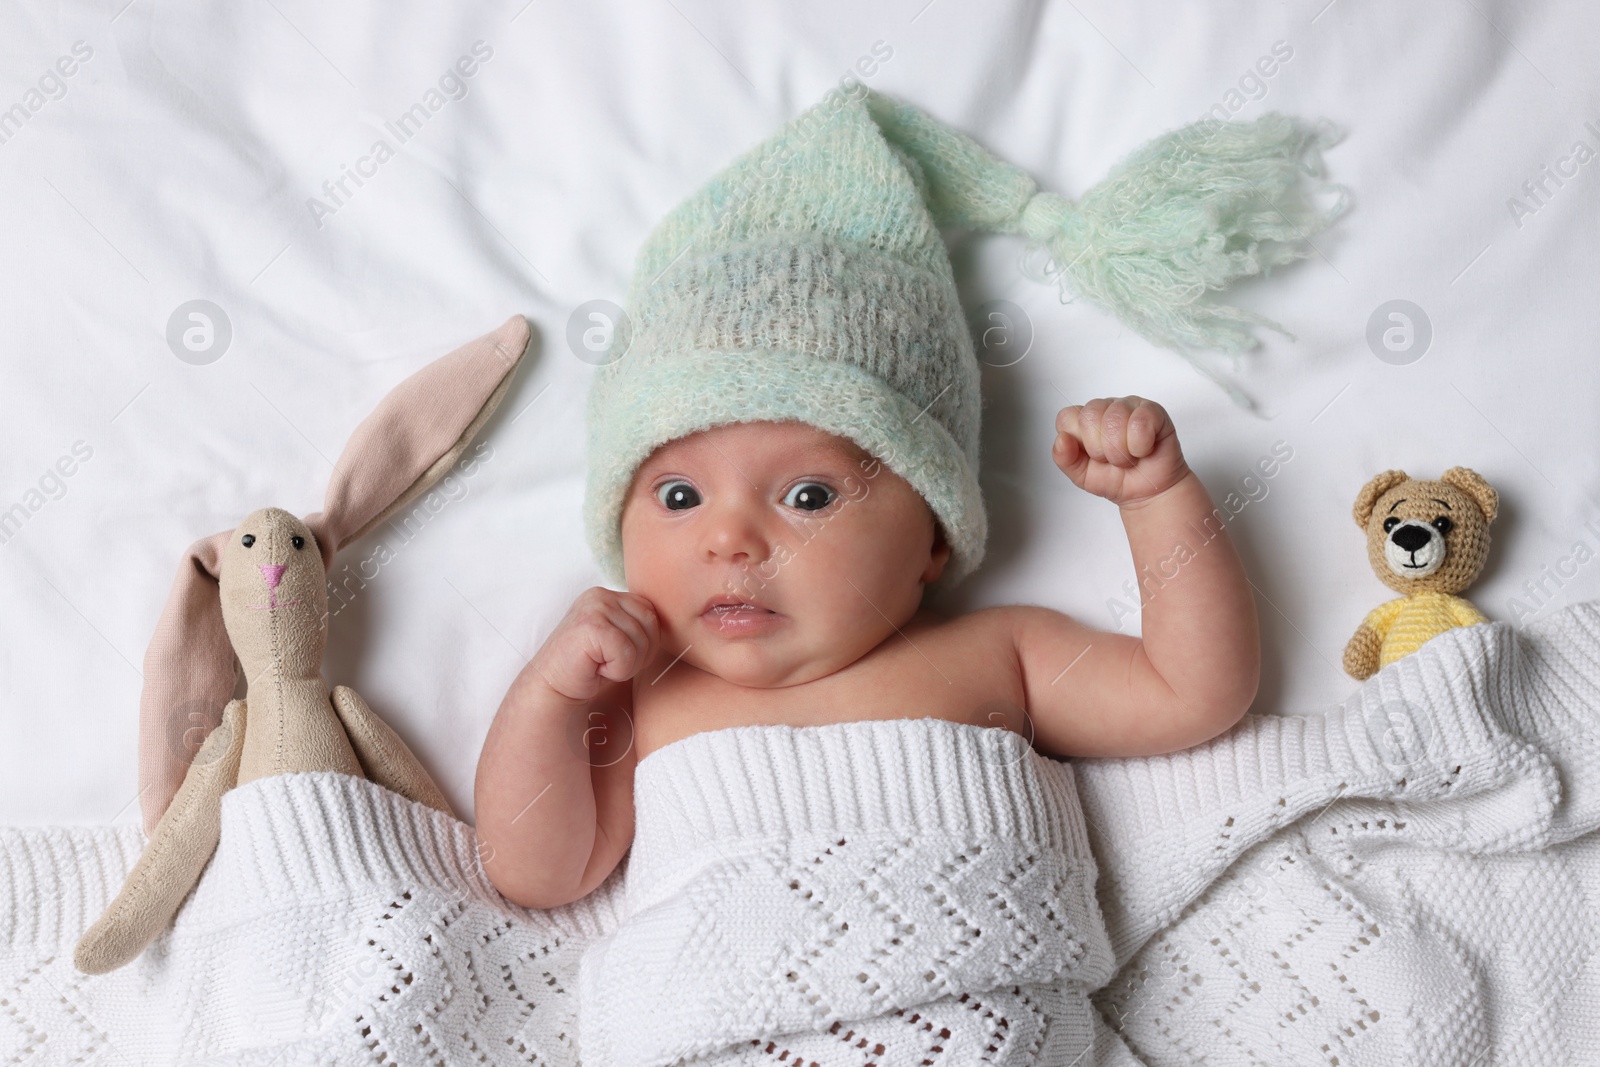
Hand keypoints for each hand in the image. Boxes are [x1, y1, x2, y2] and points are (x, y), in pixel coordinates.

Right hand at [530, 587, 660, 701]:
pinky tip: (595, 669)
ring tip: (600, 664)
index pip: (652, 613)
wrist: (552, 689)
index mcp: (610, 594)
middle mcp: (601, 594)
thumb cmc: (590, 668)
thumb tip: (679, 620)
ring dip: (626, 664)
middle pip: (651, 624)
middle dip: (638, 653)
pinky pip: (627, 653)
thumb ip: (639, 624)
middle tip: (608, 662)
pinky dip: (617, 670)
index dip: (645, 642)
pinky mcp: (590, 626)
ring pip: (641, 641)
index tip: (617, 655)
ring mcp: (594, 607)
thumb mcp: (619, 638)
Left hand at [1052, 396, 1191, 507]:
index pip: (1067, 417)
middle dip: (1100, 450)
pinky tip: (1144, 449)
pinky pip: (1140, 422)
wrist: (1146, 493)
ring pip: (1114, 419)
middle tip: (1112, 459)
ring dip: (1121, 451)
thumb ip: (1064, 459)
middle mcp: (1104, 408)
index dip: (1079, 443)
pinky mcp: (1152, 411)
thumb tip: (1061, 439)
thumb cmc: (1115, 479)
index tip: (1091, 456)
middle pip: (1089, 416)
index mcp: (1083, 420)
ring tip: (1129, 457)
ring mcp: (1128, 406)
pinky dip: (1140, 445)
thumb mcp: (1081, 475)